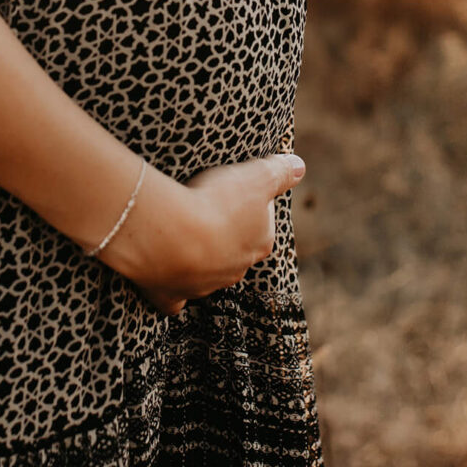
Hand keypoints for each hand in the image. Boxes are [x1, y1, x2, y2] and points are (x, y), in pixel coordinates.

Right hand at [97, 152, 306, 316]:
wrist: (174, 236)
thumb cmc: (217, 203)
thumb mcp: (256, 176)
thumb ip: (280, 171)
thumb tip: (299, 167)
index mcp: (260, 243)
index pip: (262, 223)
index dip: (248, 205)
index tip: (231, 190)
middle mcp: (237, 270)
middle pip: (235, 249)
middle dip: (224, 234)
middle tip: (203, 209)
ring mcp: (205, 285)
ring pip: (208, 274)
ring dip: (198, 259)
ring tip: (181, 234)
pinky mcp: (173, 295)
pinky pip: (175, 299)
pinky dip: (173, 293)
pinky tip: (166, 282)